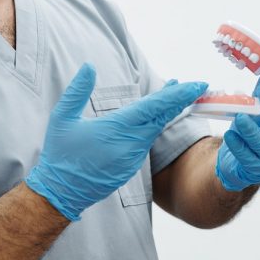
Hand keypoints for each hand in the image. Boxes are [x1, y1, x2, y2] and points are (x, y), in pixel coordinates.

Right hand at [26, 64, 207, 219]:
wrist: (62, 192)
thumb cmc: (60, 154)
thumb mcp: (62, 118)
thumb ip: (77, 91)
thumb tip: (88, 66)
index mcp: (117, 128)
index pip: (154, 107)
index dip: (177, 94)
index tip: (196, 85)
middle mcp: (131, 143)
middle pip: (162, 117)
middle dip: (181, 100)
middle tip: (198, 86)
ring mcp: (133, 157)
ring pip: (156, 129)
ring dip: (168, 111)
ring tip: (177, 94)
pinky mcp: (131, 166)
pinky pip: (147, 141)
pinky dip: (155, 126)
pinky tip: (156, 116)